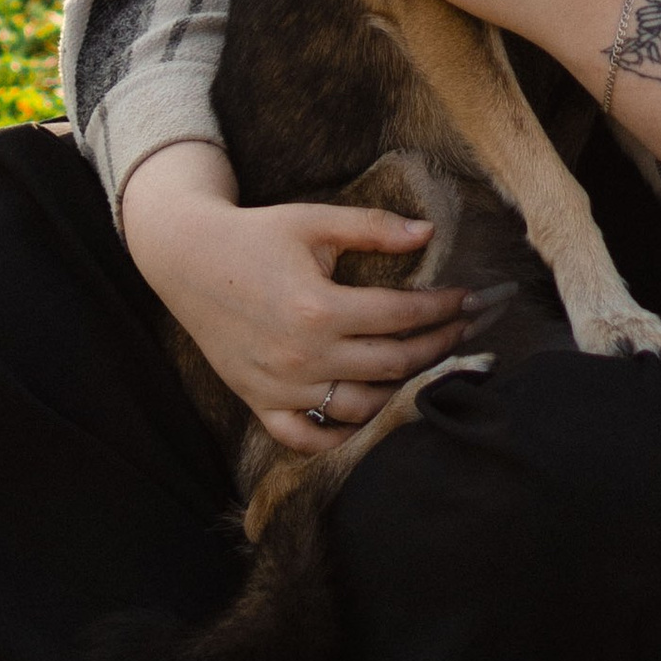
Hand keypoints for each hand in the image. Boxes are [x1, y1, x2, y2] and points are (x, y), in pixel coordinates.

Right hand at [119, 140, 487, 452]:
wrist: (186, 260)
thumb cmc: (254, 236)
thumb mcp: (314, 221)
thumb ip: (373, 228)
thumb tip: (429, 233)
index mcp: (319, 308)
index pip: (402, 316)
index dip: (445, 308)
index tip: (473, 300)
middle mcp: (303, 355)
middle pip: (393, 364)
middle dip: (439, 346)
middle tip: (467, 332)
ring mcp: (281, 387)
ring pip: (361, 407)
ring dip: (402, 391)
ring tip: (430, 368)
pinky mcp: (259, 402)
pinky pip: (306, 438)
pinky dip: (341, 435)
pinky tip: (370, 416)